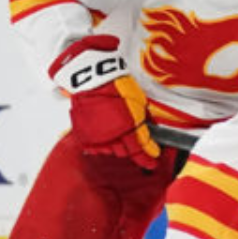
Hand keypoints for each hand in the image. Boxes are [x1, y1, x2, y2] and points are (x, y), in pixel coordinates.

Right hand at [49, 34, 159, 167]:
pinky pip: (95, 146)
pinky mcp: (84, 133)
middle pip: (126, 152)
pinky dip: (102, 144)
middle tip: (140, 149)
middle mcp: (112, 134)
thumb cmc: (117, 87)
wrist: (93, 78)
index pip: (141, 150)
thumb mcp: (140, 104)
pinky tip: (107, 138)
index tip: (153, 159)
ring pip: (110, 150)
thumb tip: (150, 132)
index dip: (149, 157)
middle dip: (134, 151)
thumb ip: (144, 122)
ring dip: (118, 148)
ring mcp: (96, 134)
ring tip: (121, 139)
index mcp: (128, 127)